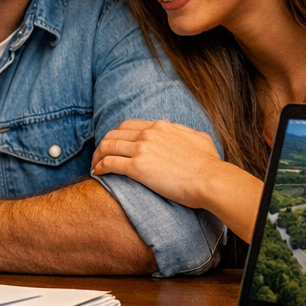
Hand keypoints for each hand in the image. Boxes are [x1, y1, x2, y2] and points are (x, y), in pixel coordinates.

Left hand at [89, 119, 222, 207]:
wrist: (210, 179)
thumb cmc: (209, 163)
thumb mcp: (197, 137)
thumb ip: (182, 131)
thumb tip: (175, 129)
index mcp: (160, 126)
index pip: (128, 126)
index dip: (116, 135)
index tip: (113, 146)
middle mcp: (148, 134)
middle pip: (113, 134)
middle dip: (102, 145)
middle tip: (99, 157)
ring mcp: (141, 149)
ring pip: (107, 147)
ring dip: (97, 156)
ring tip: (95, 166)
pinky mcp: (137, 168)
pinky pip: (110, 163)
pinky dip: (100, 167)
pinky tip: (97, 173)